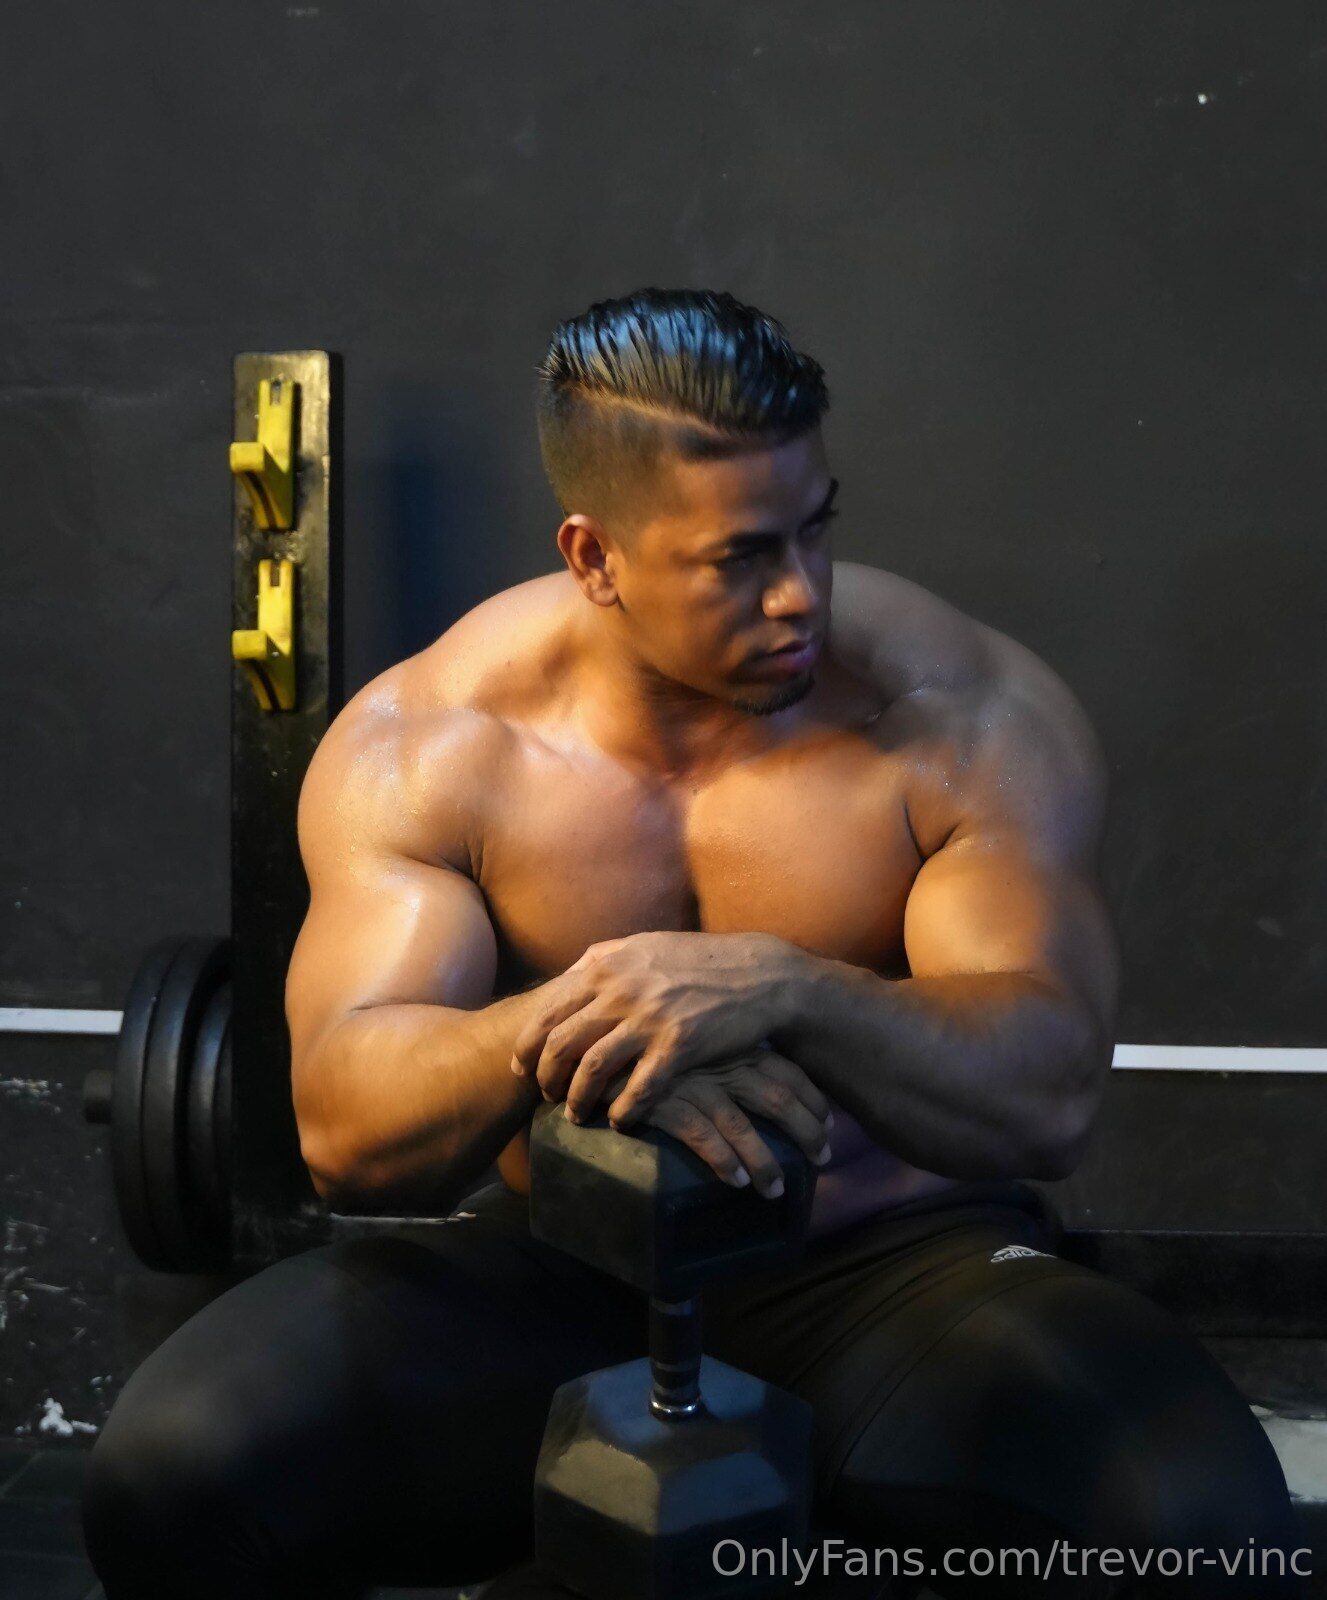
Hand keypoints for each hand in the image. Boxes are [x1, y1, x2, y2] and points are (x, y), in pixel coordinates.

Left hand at [510, 931, 797, 1124]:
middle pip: (561, 1043)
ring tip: (576, 1116)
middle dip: (545, 1077)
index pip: (548, 1010)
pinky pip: (639, 1089)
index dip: (527, 1046)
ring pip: (592, 1069)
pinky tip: (620, 1121)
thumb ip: (605, 959)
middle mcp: (622, 989)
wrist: (758, 974)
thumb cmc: (699, 962)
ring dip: (578, 1100)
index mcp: (607, 965)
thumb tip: (568, 976)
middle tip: (546, 1097)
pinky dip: (623, 1111)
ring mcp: (650, 1017)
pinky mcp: (680, 1045)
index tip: (521, 1068)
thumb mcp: (646, 947)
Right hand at [623, 1047, 833, 1199]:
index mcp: (731, 1042)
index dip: (812, 1098)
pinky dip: (724, 1160)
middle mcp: (719, 1061)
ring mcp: (693, 1082)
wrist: (593, 1033)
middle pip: (778, 1098)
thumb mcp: (692, 1035)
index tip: (829, 1123)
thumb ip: (723, 1049)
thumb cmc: (647, 1036)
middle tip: (823, 1159)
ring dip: (765, 1162)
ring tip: (777, 1190)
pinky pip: (702, 1136)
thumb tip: (756, 1074)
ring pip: (743, 1126)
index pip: (786, 1069)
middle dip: (806, 1131)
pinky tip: (737, 1181)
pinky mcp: (663, 1102)